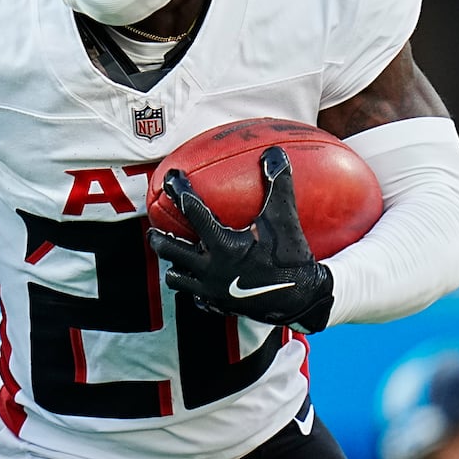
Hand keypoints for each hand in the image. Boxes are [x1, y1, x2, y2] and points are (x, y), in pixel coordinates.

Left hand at [148, 146, 334, 332]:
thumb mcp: (285, 217)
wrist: (304, 300)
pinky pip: (195, 297)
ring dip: (173, 264)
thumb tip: (274, 153)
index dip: (179, 191)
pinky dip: (192, 287)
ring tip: (173, 254)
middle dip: (158, 238)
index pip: (192, 211)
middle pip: (170, 250)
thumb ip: (279, 184)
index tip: (171, 178)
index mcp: (222, 244)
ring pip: (177, 278)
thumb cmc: (292, 257)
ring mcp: (211, 291)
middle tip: (154, 228)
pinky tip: (197, 280)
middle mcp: (210, 268)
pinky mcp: (218, 306)